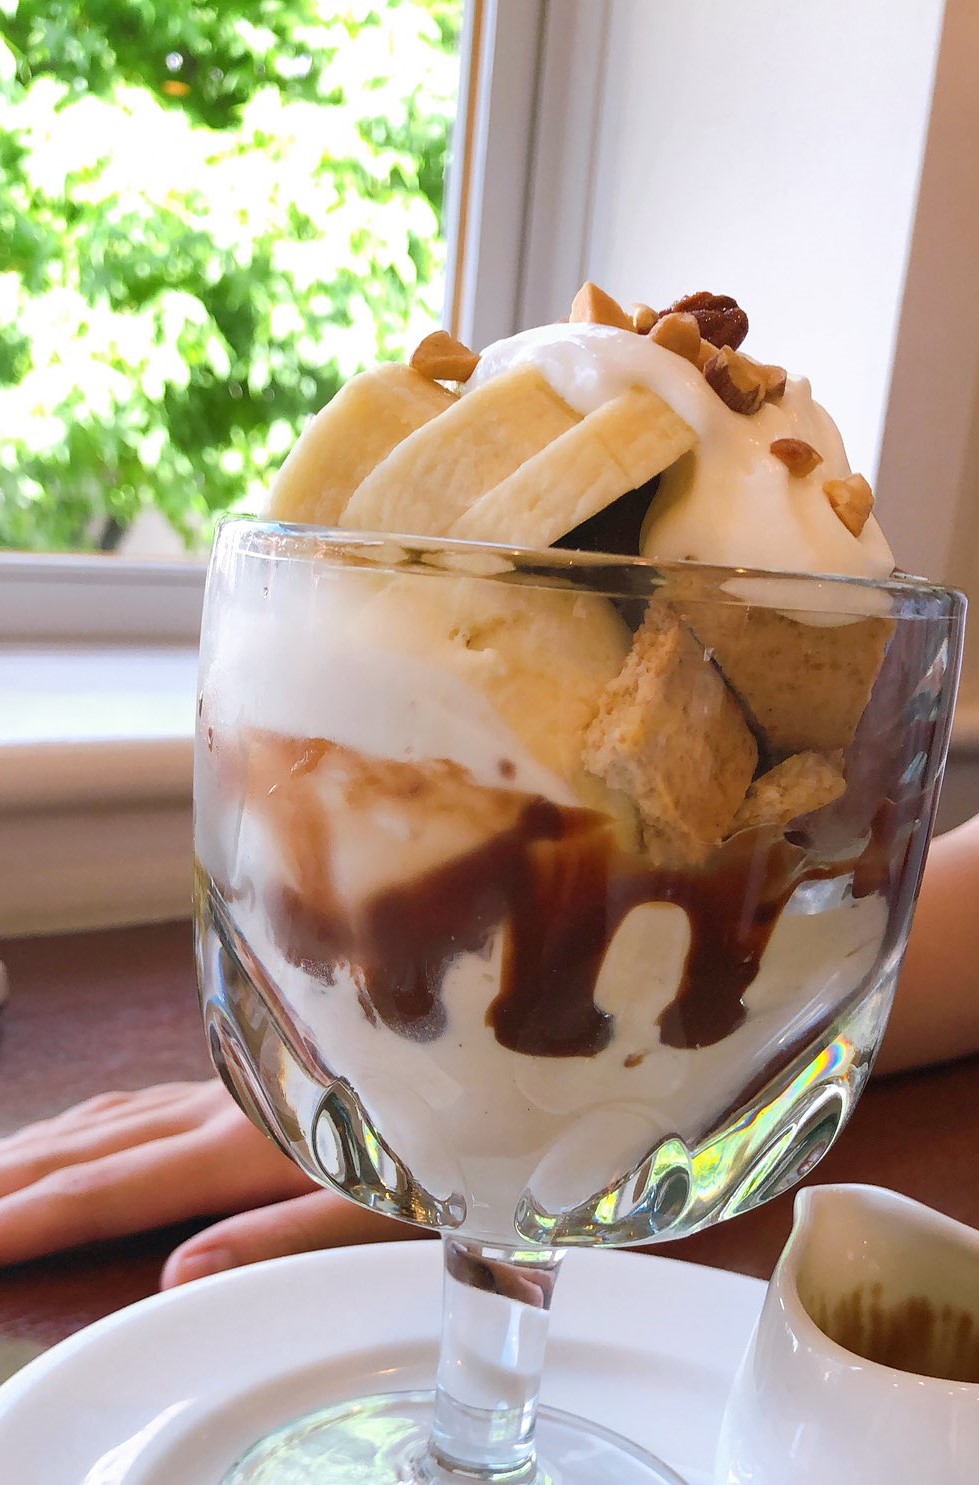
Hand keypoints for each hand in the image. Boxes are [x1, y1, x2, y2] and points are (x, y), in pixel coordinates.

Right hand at [0, 1080, 412, 1284]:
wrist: (473, 1060)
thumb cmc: (434, 1146)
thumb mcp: (372, 1206)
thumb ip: (276, 1236)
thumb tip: (173, 1276)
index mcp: (240, 1145)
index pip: (110, 1190)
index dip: (27, 1220)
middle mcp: (218, 1108)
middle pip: (87, 1149)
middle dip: (8, 1183)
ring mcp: (226, 1089)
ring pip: (105, 1119)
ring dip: (34, 1150)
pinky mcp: (242, 1083)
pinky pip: (137, 1103)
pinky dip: (84, 1124)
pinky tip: (74, 1131)